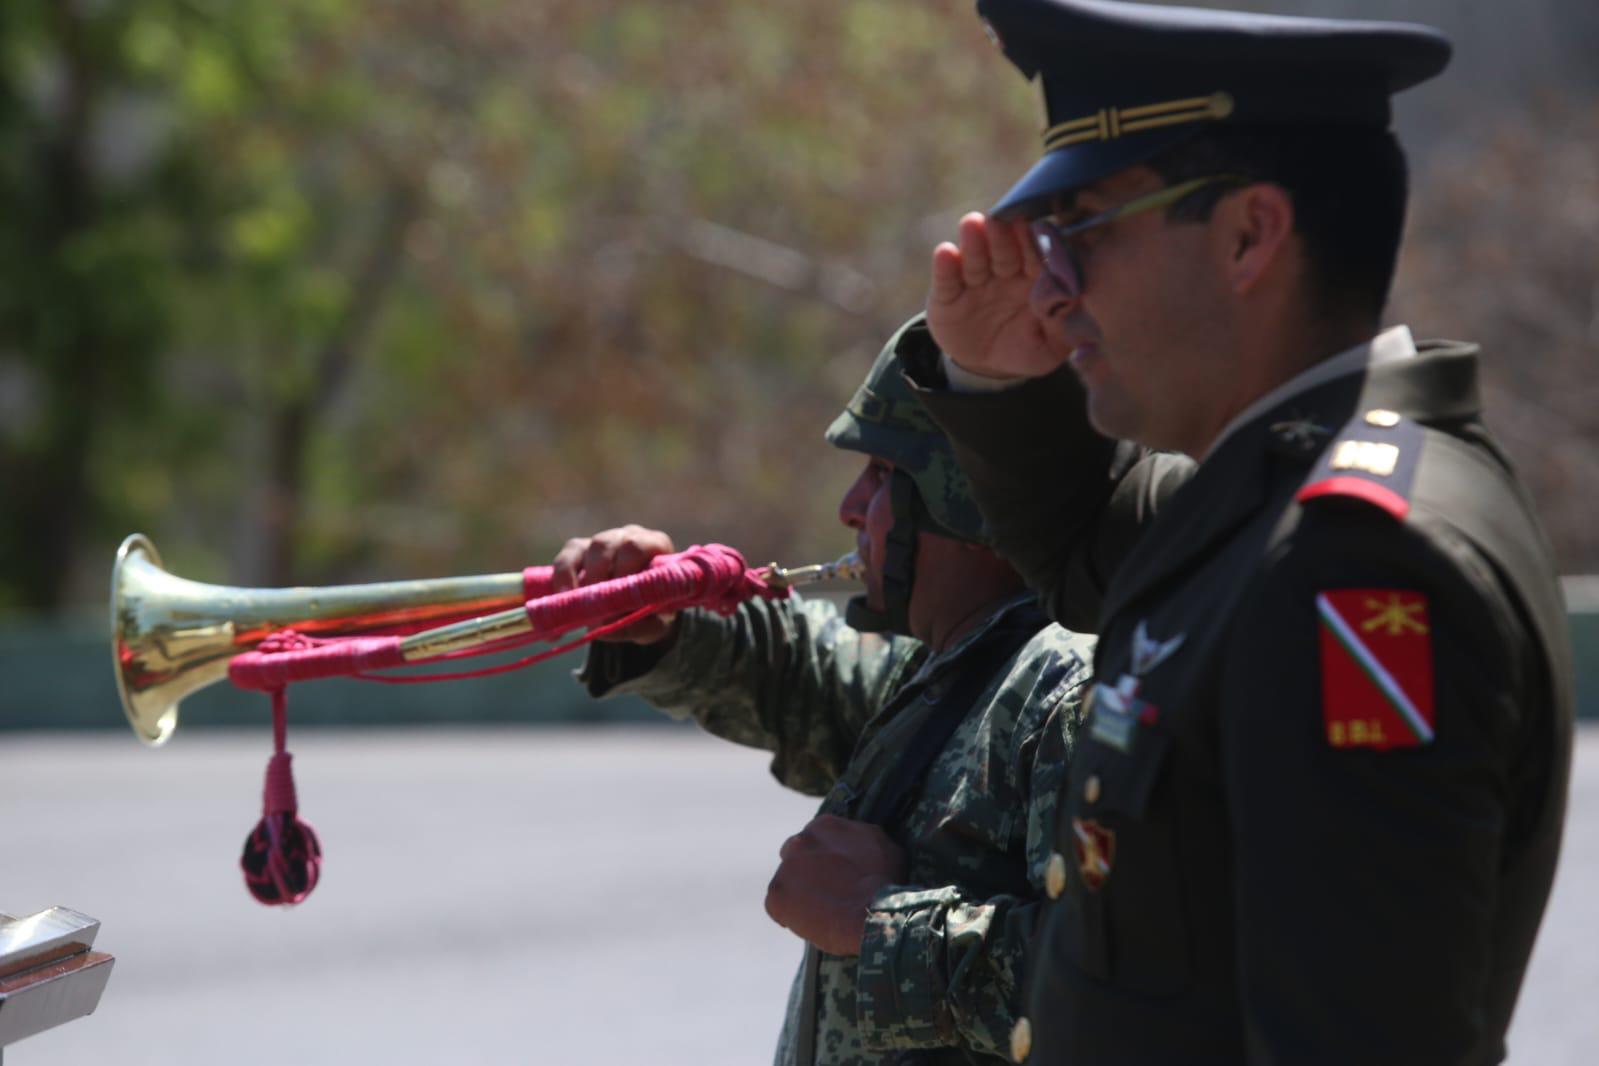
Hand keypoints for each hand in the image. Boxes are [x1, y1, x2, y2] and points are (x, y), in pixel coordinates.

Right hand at [550, 525, 678, 643]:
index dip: (622, 570)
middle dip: (596, 575)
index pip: (636, 547)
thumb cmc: (655, 612)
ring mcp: (603, 541)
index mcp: (655, 546)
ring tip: (574, 607)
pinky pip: (565, 559)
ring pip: (582, 549)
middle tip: (592, 606)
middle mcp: (628, 537)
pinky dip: (559, 581)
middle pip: (605, 544)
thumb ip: (637, 625)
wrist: (644, 610)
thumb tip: (603, 628)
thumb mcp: (655, 624)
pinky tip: (558, 604)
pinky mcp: (580, 551)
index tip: (614, 598)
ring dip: (576, 578)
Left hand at [764, 814, 907, 955]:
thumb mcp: (883, 846)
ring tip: (822, 913)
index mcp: (825, 825)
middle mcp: (800, 841)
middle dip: (806, 873)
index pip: (816, 841)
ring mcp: (786, 868)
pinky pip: (777, 907)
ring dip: (799, 895)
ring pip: (786, 882)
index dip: (824, 860)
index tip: (835, 876)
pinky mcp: (776, 896)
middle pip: (795, 857)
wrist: (874, 913)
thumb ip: (863, 838)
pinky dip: (789, 916)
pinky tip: (811, 924)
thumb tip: (860, 844)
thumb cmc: (886, 882)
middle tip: (826, 894)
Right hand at [926, 213, 1065, 379]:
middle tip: (1001, 219)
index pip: (1034, 256)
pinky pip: (946, 280)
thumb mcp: (1050, 347)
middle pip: (1004, 250)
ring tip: (972, 224)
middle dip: (1002, 234)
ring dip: (973, 241)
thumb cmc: (1026, 349)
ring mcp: (974, 281)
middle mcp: (1004, 272)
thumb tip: (1074, 303)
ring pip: (975, 258)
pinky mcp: (946, 295)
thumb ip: (1064, 326)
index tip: (1034, 227)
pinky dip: (944, 267)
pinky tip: (945, 253)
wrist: (986, 365)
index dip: (1033, 243)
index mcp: (1033, 278)